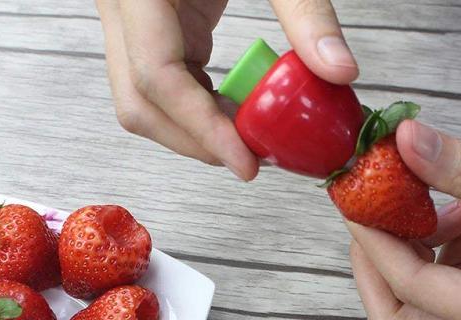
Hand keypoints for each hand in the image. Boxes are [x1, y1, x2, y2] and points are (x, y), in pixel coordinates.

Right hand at [96, 0, 357, 179]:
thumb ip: (307, 11)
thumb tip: (340, 73)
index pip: (157, 75)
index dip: (201, 129)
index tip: (246, 162)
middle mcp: (119, 1)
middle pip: (138, 101)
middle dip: (196, 141)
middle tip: (253, 159)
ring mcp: (126, 15)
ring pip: (142, 100)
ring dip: (195, 131)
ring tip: (251, 138)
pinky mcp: (146, 23)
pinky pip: (162, 81)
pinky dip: (197, 107)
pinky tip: (237, 113)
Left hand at [347, 91, 460, 319]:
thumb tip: (406, 144)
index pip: (413, 291)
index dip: (373, 242)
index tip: (353, 196)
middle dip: (380, 261)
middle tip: (375, 206)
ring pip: (426, 304)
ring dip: (418, 252)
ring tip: (447, 203)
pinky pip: (456, 288)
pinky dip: (448, 251)